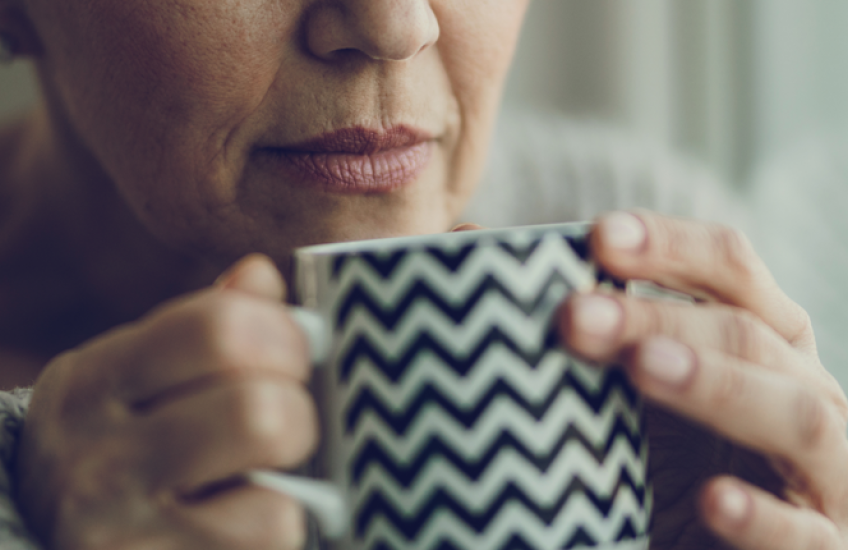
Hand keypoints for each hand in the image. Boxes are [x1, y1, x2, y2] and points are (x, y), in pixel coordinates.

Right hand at [16, 255, 315, 549]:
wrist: (60, 548)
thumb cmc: (130, 455)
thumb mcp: (145, 386)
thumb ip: (206, 328)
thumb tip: (259, 273)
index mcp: (94, 379)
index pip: (218, 326)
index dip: (284, 336)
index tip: (295, 355)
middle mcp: (92, 449)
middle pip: (256, 404)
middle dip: (296, 406)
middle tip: (286, 420)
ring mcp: (115, 524)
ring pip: (265, 459)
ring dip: (292, 464)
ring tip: (267, 471)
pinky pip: (271, 526)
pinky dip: (282, 521)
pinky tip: (247, 522)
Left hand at [559, 211, 847, 549]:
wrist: (705, 547)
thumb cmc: (667, 457)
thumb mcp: (620, 387)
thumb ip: (567, 323)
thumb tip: (464, 243)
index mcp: (761, 338)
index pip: (730, 267)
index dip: (671, 245)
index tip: (598, 237)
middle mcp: (803, 388)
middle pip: (746, 331)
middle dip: (661, 316)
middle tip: (575, 316)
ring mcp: (826, 469)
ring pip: (795, 414)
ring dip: (717, 386)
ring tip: (643, 368)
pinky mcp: (824, 546)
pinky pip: (805, 535)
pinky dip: (762, 516)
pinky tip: (711, 502)